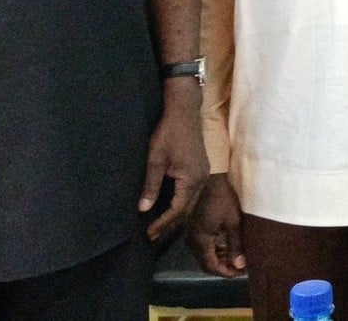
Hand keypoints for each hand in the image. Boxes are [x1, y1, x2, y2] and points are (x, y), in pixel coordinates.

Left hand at [140, 81, 207, 240]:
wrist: (185, 111)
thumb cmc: (168, 133)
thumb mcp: (156, 160)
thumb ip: (151, 186)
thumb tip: (143, 209)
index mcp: (191, 179)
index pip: (177, 209)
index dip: (163, 223)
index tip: (149, 234)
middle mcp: (201, 180)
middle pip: (187, 209)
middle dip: (170, 223)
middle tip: (153, 235)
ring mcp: (204, 174)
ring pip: (191, 202)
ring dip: (176, 214)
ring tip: (159, 225)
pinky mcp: (201, 169)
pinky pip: (192, 193)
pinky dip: (181, 203)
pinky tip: (170, 206)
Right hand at [186, 174, 245, 277]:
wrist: (210, 180)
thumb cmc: (223, 199)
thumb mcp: (233, 222)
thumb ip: (235, 246)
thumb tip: (240, 266)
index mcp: (201, 240)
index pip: (211, 266)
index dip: (225, 273)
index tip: (240, 273)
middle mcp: (192, 240)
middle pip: (205, 263)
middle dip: (222, 267)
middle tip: (240, 267)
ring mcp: (191, 234)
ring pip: (203, 255)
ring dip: (218, 259)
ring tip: (235, 258)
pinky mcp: (193, 228)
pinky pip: (202, 246)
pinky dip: (214, 250)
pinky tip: (225, 247)